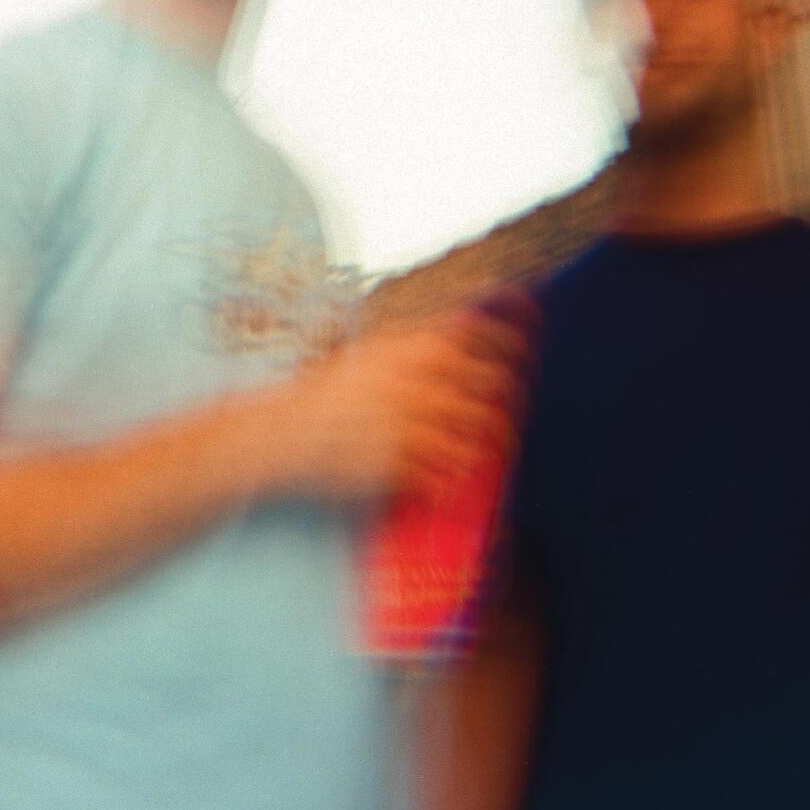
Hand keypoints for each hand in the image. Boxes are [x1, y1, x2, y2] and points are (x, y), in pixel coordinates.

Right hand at [265, 291, 536, 502]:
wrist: (285, 433)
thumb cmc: (329, 393)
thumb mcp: (373, 355)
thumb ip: (417, 346)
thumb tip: (463, 333)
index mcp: (410, 349)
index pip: (480, 336)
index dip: (510, 342)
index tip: (524, 352)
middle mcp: (417, 381)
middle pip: (490, 386)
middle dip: (504, 400)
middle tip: (502, 413)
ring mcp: (411, 423)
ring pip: (476, 436)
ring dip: (484, 444)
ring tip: (478, 450)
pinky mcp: (402, 463)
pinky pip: (448, 473)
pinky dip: (453, 476)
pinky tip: (445, 476)